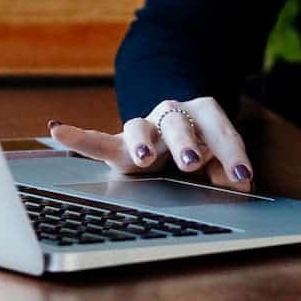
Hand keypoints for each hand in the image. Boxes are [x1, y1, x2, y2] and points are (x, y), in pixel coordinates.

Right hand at [47, 97, 255, 192]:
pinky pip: (98, 139)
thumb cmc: (201, 144)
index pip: (220, 130)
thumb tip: (241, 185)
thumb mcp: (220, 156)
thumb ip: (230, 168)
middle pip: (177, 122)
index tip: (242, 176)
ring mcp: (144, 127)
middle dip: (184, 143)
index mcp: (202, 115)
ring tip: (143, 158)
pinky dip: (78, 137)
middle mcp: (172, 115)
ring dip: (141, 142)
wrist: (175, 121)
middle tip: (192, 162)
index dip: (232, 152)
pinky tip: (58, 130)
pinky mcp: (119, 144)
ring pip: (139, 126)